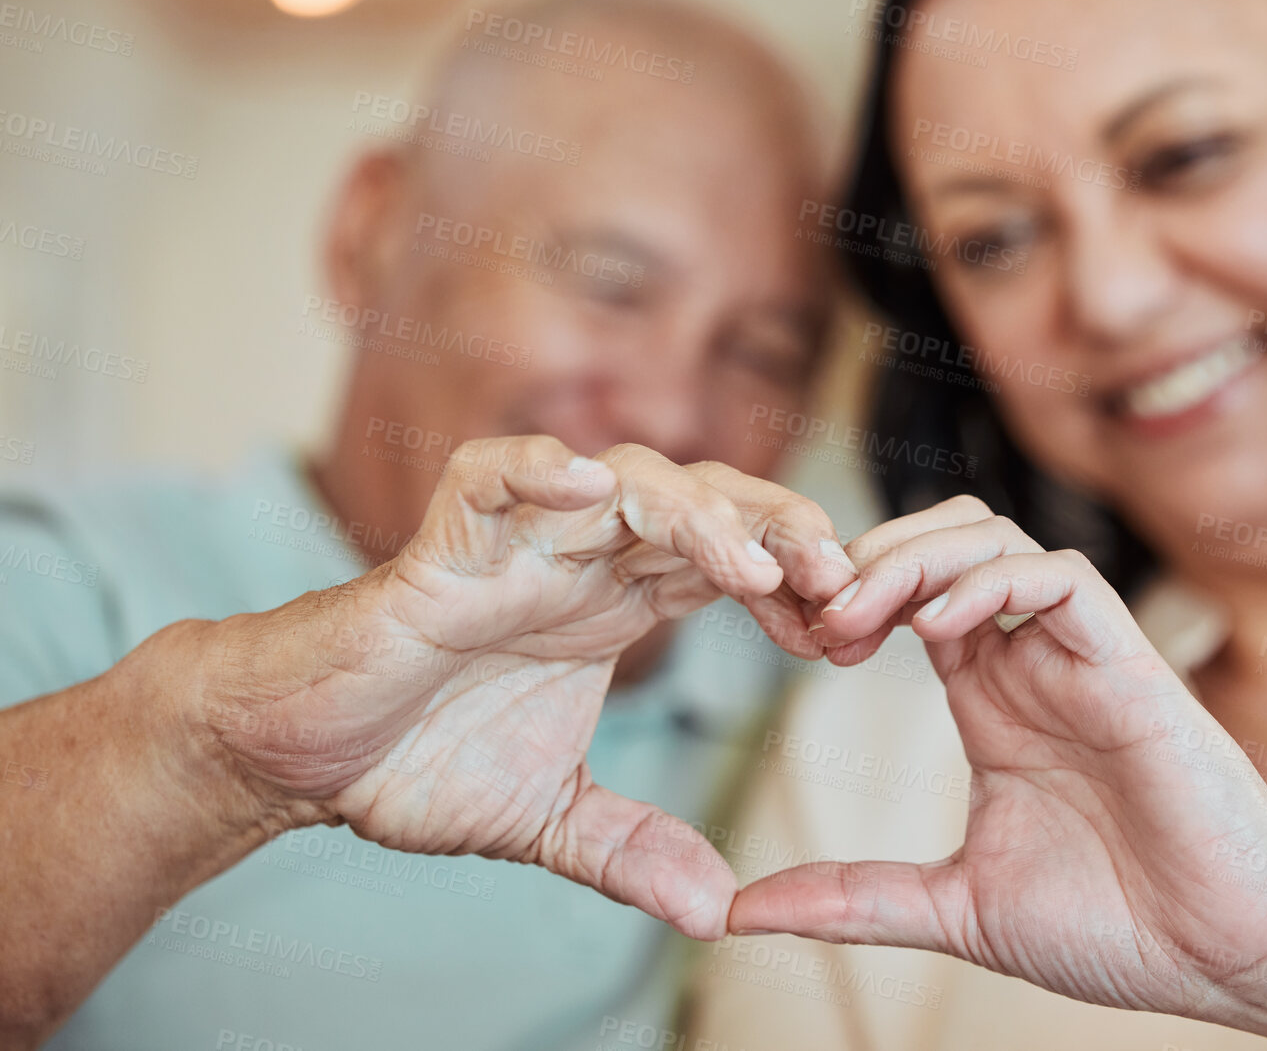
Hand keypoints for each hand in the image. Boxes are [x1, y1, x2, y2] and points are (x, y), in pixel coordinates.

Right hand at [196, 437, 856, 939]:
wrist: (303, 755)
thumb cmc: (420, 759)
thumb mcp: (549, 818)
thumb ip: (632, 848)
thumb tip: (717, 910)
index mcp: (620, 601)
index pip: (732, 561)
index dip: (793, 581)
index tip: (848, 632)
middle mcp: (582, 557)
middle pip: (703, 503)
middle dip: (776, 528)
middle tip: (838, 577)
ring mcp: (516, 542)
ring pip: (623, 482)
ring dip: (693, 512)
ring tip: (747, 563)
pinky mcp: (441, 544)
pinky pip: (491, 477)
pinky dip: (536, 471)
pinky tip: (588, 487)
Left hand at [729, 497, 1266, 1027]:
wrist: (1228, 956)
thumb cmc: (1116, 927)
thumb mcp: (954, 907)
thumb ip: (854, 898)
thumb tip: (741, 912)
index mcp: (990, 698)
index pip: (906, 596)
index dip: (842, 598)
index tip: (793, 642)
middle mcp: (1030, 662)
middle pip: (941, 540)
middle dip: (867, 558)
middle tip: (816, 617)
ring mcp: (1078, 656)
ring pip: (992, 537)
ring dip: (913, 556)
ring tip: (859, 613)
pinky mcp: (1129, 663)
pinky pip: (1060, 575)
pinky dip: (993, 580)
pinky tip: (938, 627)